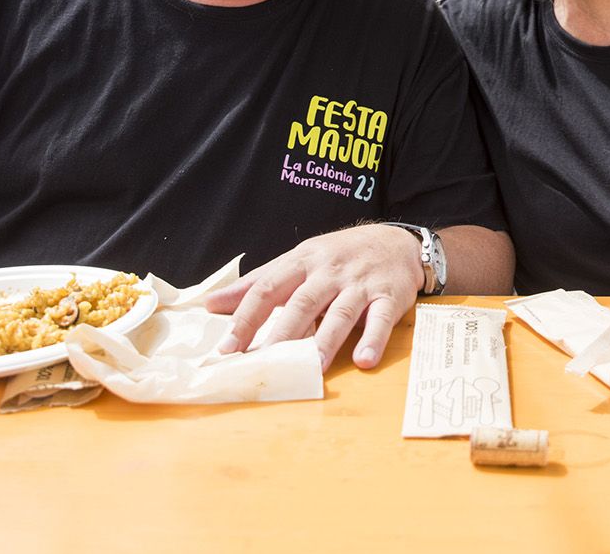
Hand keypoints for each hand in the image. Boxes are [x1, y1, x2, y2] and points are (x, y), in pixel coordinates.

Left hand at [204, 225, 422, 371]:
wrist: (397, 241)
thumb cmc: (340, 255)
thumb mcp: (299, 260)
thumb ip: (258, 283)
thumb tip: (212, 304)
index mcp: (302, 261)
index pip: (268, 288)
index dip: (246, 318)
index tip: (227, 348)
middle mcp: (329, 271)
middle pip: (301, 303)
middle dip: (280, 334)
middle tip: (262, 363)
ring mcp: (360, 284)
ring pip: (339, 313)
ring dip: (325, 342)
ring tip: (311, 367)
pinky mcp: (389, 297)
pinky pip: (381, 319)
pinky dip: (373, 339)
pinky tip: (363, 360)